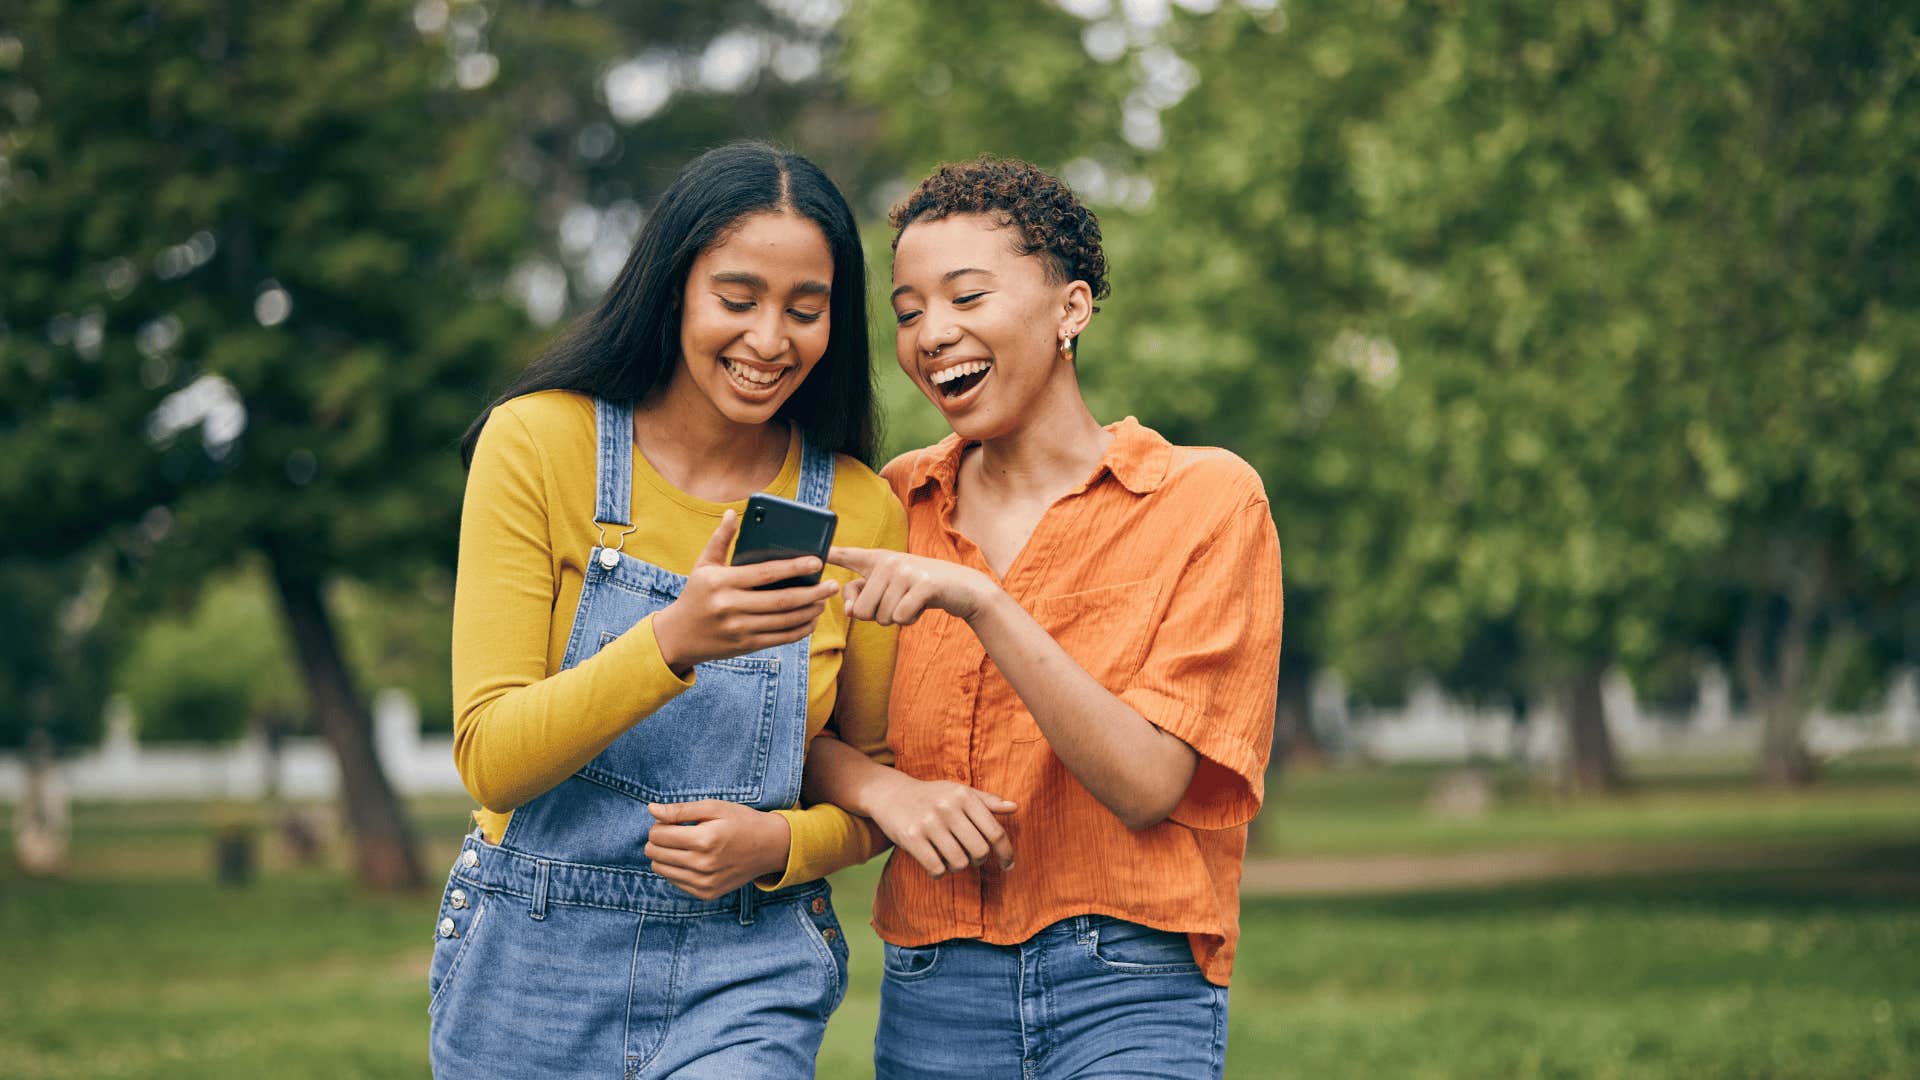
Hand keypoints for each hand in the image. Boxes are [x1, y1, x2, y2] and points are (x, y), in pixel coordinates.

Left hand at [644, 800, 791, 898]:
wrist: (770, 847)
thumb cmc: (741, 822)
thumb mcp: (714, 807)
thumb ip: (681, 810)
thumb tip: (651, 809)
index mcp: (704, 840)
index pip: (657, 835)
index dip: (659, 825)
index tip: (671, 821)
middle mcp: (703, 865)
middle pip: (655, 853)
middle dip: (658, 840)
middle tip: (676, 832)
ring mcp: (705, 883)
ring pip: (660, 869)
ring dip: (664, 855)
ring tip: (683, 845)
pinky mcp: (707, 894)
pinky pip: (674, 882)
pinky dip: (677, 869)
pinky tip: (692, 859)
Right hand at [652, 510, 839, 676]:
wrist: (677, 636)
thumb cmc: (696, 595)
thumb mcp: (702, 566)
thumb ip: (720, 540)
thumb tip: (732, 513)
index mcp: (721, 582)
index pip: (765, 572)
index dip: (794, 567)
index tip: (817, 561)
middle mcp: (730, 606)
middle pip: (781, 600)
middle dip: (812, 593)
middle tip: (832, 585)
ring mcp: (738, 628)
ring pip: (784, 621)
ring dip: (810, 611)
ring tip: (824, 601)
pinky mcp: (745, 645)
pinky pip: (780, 638)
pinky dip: (799, 630)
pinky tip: (811, 620)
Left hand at [827, 546, 996, 626]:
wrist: (962, 588)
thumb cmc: (918, 590)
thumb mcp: (888, 589)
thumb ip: (862, 598)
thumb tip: (851, 612)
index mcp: (877, 559)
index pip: (848, 555)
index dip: (829, 554)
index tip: (813, 552)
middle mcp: (889, 561)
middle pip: (863, 610)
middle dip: (878, 617)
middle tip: (897, 602)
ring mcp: (907, 571)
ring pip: (882, 617)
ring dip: (896, 618)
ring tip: (911, 602)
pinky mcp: (923, 585)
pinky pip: (900, 617)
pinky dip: (910, 619)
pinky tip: (920, 607)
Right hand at [865, 772, 1017, 876]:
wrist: (890, 794)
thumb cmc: (931, 796)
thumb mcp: (959, 791)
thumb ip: (987, 801)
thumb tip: (1015, 807)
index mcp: (964, 795)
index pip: (995, 832)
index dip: (1006, 853)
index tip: (1008, 865)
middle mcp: (947, 807)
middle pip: (980, 851)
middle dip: (978, 860)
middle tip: (971, 858)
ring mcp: (928, 823)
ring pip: (959, 863)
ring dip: (958, 866)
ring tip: (950, 857)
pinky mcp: (911, 838)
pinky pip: (937, 869)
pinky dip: (940, 872)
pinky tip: (935, 862)